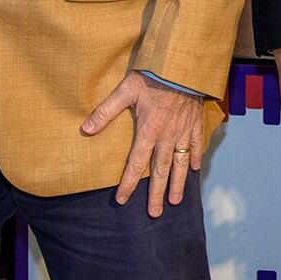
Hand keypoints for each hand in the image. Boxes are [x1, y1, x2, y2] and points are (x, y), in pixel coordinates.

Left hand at [83, 71, 205, 216]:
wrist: (183, 65)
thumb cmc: (153, 76)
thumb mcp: (125, 90)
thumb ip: (106, 111)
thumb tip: (85, 130)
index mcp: (148, 131)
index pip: (136, 164)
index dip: (129, 183)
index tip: (122, 200)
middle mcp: (167, 136)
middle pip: (161, 171)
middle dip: (157, 194)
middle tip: (155, 213)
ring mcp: (183, 131)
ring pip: (180, 163)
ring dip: (178, 183)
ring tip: (176, 201)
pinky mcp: (194, 123)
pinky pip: (195, 144)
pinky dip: (195, 158)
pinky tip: (195, 169)